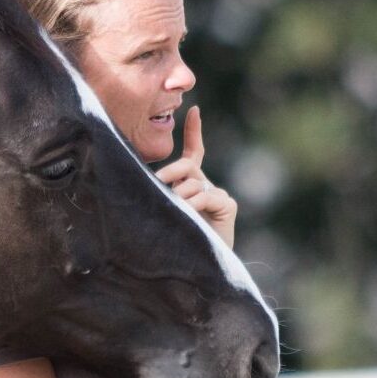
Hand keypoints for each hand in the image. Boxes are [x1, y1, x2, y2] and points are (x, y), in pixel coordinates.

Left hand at [155, 106, 237, 248]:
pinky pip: (206, 196)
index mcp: (190, 184)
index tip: (194, 109)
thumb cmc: (174, 241)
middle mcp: (205, 186)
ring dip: (178, 197)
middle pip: (187, 165)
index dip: (193, 131)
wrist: (199, 268)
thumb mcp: (163, 213)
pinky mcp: (227, 205)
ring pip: (193, 184)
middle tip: (158, 181)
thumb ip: (161, 195)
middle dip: (171, 170)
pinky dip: (193, 204)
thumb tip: (148, 181)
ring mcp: (218, 195)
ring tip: (174, 211)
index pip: (192, 152)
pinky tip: (189, 213)